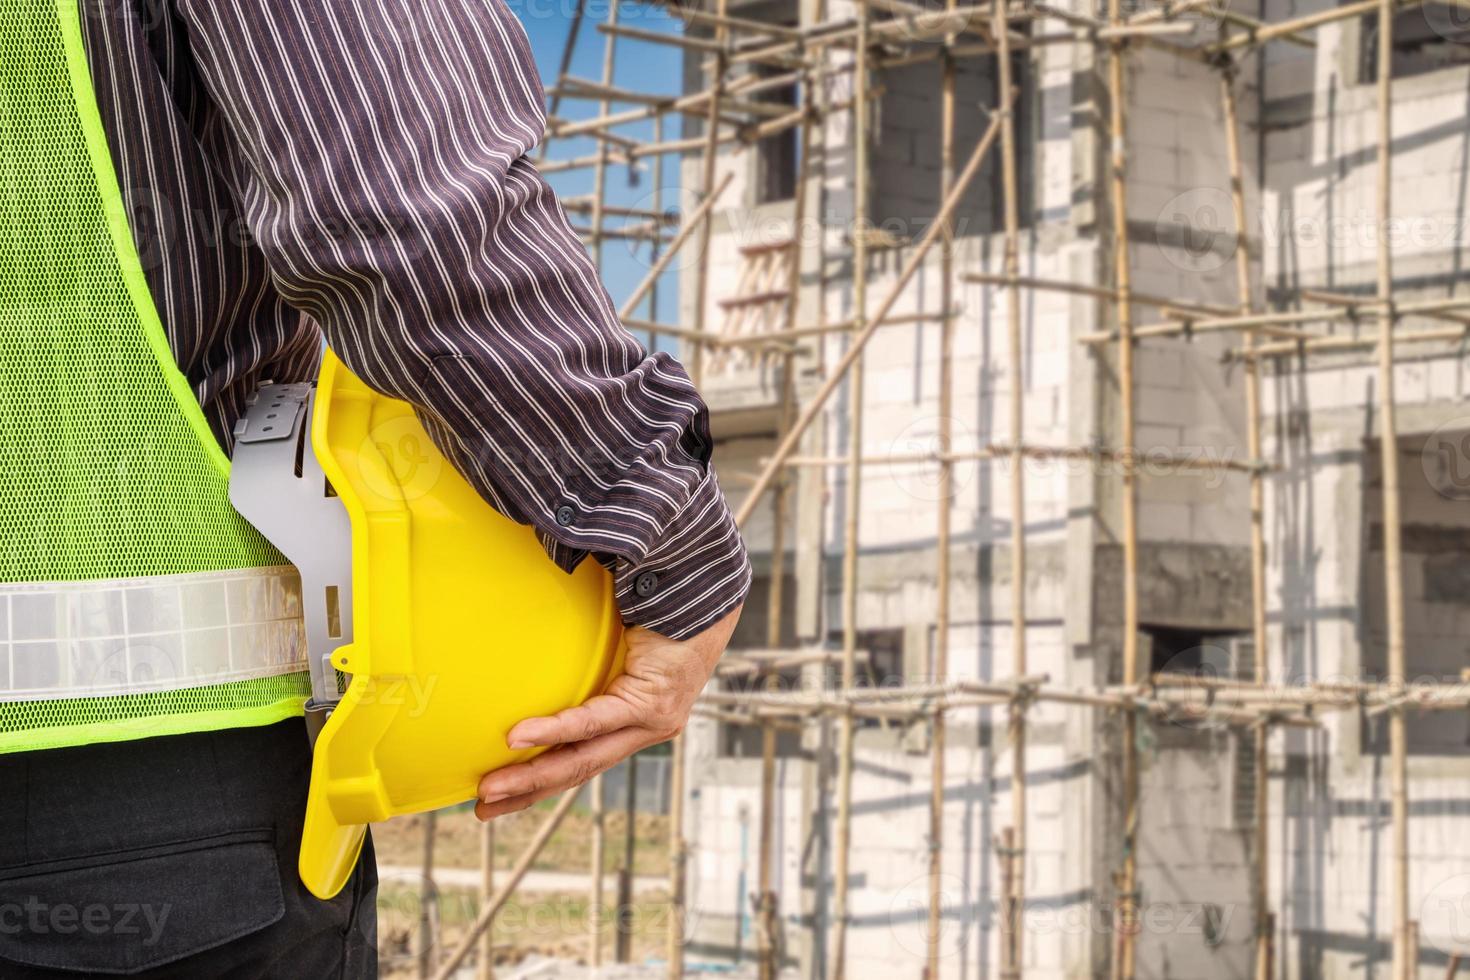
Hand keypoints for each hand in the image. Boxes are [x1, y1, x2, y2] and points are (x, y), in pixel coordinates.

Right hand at [474, 603, 742, 819]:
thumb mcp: (609, 644)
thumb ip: (576, 656)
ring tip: (489, 787)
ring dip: (531, 775)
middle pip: (576, 771)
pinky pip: (594, 721)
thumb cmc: (658, 610)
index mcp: (634, 722)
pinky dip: (554, 730)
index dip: (540, 781)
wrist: (704, 592)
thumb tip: (522, 641)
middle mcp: (644, 731)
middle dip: (526, 792)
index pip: (580, 761)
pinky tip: (518, 738)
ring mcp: (651, 722)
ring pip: (582, 758)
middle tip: (481, 806)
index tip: (500, 798)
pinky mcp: (651, 704)